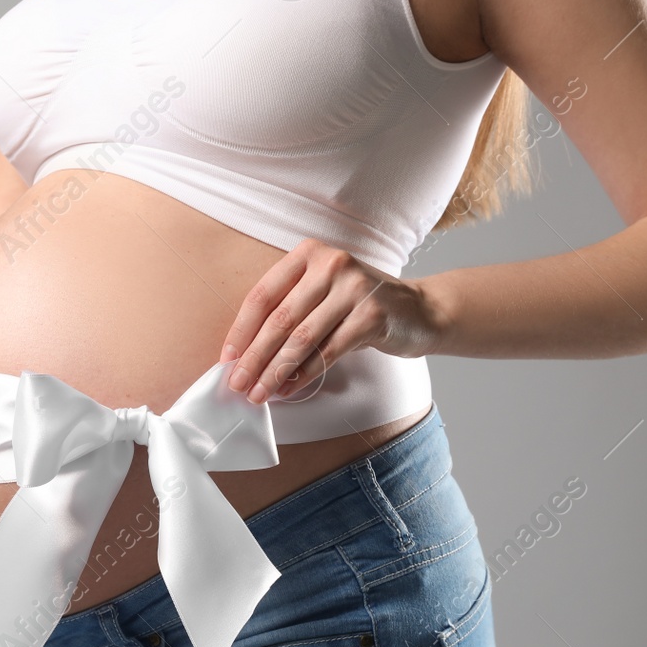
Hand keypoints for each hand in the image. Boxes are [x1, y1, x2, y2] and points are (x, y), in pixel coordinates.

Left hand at [220, 239, 442, 403]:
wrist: (419, 311)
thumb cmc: (358, 305)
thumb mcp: (322, 295)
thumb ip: (288, 312)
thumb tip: (245, 355)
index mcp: (309, 254)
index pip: (263, 294)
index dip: (241, 329)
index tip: (226, 358)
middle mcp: (331, 264)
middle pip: (279, 319)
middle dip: (254, 357)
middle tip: (238, 384)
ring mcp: (354, 288)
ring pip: (301, 338)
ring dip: (275, 371)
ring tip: (260, 392)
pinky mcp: (372, 315)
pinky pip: (328, 351)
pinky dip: (305, 374)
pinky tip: (289, 389)